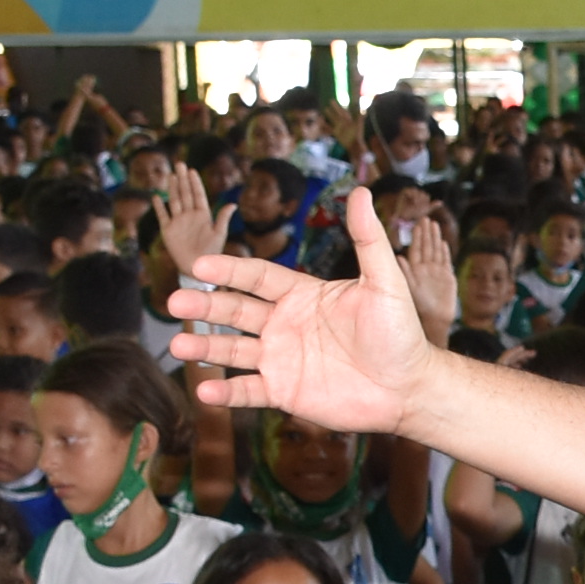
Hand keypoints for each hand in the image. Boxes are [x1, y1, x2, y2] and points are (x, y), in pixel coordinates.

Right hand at [152, 165, 224, 270]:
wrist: (197, 269)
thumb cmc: (212, 253)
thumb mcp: (219, 234)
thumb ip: (222, 218)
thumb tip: (233, 204)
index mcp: (202, 215)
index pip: (198, 195)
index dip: (195, 183)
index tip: (192, 170)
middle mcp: (189, 216)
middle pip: (185, 194)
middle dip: (182, 179)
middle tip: (180, 164)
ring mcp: (178, 222)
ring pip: (174, 201)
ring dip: (172, 188)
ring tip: (171, 175)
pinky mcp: (168, 230)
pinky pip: (163, 216)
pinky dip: (159, 207)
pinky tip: (156, 197)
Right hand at [171, 189, 451, 428]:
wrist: (410, 387)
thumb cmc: (401, 333)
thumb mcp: (384, 282)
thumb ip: (368, 239)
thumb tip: (363, 191)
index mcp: (302, 294)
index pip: (256, 276)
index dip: (229, 269)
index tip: (200, 263)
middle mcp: (285, 324)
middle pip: (235, 310)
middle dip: (205, 305)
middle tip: (174, 300)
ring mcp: (282, 359)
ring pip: (233, 350)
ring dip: (205, 348)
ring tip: (178, 345)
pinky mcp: (285, 392)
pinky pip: (248, 391)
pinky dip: (226, 392)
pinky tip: (204, 391)